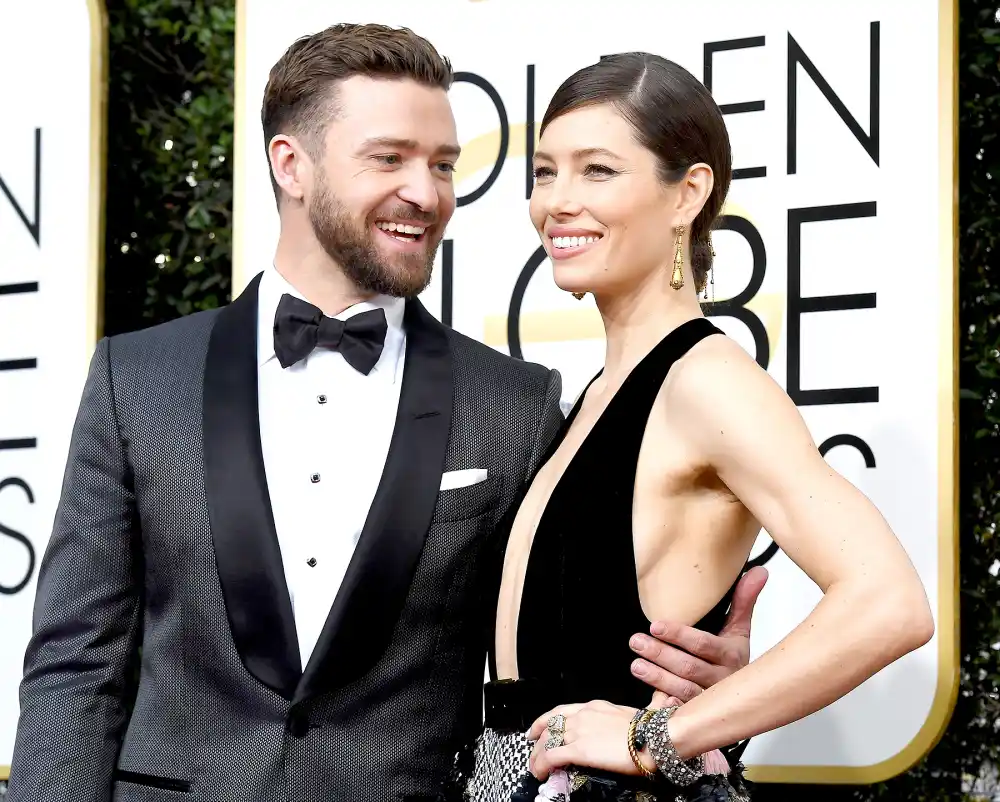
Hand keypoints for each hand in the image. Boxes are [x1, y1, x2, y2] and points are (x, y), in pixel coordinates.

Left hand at [526, 701, 652, 780]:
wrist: (653, 738)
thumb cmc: (646, 730)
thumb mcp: (626, 717)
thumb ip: (612, 721)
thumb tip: (613, 731)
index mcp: (593, 706)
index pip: (561, 711)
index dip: (545, 720)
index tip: (538, 728)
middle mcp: (582, 716)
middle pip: (550, 726)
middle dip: (538, 740)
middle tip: (532, 751)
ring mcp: (579, 731)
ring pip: (547, 741)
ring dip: (537, 756)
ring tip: (535, 767)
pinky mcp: (579, 749)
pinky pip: (552, 756)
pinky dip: (542, 764)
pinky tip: (541, 772)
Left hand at [630, 566, 767, 703]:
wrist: (740, 698)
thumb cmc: (732, 659)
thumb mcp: (739, 631)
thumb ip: (743, 600)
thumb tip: (759, 571)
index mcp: (732, 656)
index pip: (703, 644)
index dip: (679, 635)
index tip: (655, 625)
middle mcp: (722, 680)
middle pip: (688, 667)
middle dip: (660, 654)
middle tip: (636, 641)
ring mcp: (710, 701)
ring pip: (682, 690)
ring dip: (657, 677)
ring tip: (636, 665)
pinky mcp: (699, 716)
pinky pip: (681, 713)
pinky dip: (666, 707)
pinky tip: (652, 701)